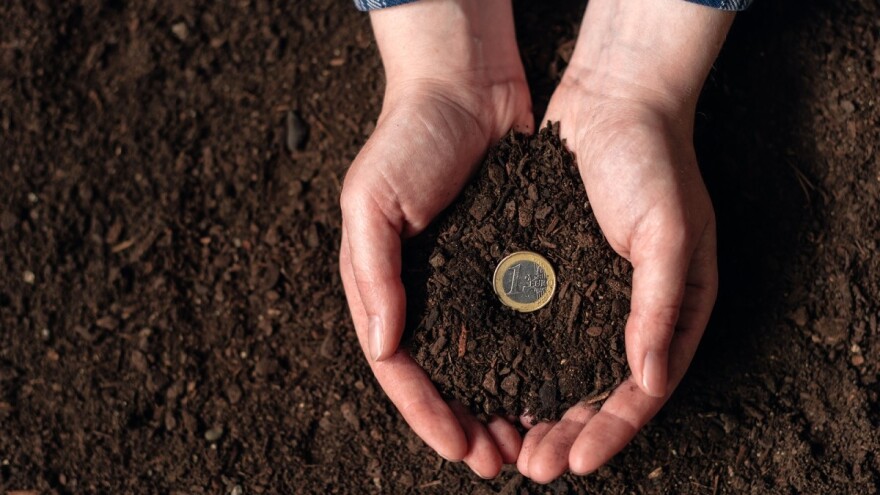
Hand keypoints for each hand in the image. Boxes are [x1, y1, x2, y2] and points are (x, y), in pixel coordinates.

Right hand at [339, 0, 532, 477]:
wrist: (466, 85)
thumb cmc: (408, 137)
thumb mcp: (371, 201)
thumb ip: (372, 274)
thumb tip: (384, 347)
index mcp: (385, 286)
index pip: (401, 368)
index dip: (428, 414)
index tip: (460, 448)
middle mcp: (425, 292)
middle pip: (444, 377)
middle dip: (468, 424)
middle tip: (502, 460)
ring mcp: (467, 280)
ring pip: (484, 361)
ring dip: (502, 403)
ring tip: (528, 438)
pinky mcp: (507, 263)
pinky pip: (518, 323)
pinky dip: (529, 360)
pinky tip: (551, 384)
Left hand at [516, 0, 731, 481]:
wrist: (612, 101)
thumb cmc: (654, 162)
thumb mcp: (670, 233)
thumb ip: (663, 306)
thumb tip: (650, 379)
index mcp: (670, 312)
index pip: (643, 390)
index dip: (611, 430)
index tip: (577, 460)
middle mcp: (628, 313)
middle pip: (597, 392)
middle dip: (566, 433)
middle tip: (531, 465)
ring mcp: (589, 295)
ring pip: (561, 370)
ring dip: (536, 409)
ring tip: (506, 441)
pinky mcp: (553, 274)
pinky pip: (534, 330)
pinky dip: (516, 362)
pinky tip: (489, 384)